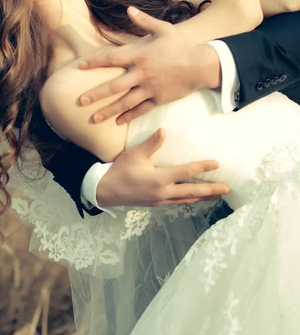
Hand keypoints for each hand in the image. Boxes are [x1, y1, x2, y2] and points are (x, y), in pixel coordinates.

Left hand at [79, 7, 220, 124]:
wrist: (202, 65)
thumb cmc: (181, 45)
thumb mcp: (163, 29)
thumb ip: (144, 21)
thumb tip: (128, 9)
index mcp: (139, 55)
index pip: (111, 59)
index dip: (94, 62)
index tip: (80, 66)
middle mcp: (141, 73)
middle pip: (113, 86)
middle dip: (95, 94)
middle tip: (80, 101)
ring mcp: (149, 88)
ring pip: (125, 102)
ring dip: (108, 111)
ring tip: (94, 118)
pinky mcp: (158, 99)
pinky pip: (140, 110)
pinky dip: (129, 116)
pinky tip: (118, 122)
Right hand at [96, 128, 229, 207]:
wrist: (106, 191)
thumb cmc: (121, 170)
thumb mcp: (135, 154)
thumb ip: (151, 143)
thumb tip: (164, 130)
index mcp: (160, 179)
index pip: (187, 172)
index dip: (203, 167)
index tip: (217, 164)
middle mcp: (164, 192)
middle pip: (193, 192)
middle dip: (211, 190)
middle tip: (227, 189)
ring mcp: (161, 200)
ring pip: (187, 199)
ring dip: (203, 197)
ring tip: (216, 195)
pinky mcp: (157, 203)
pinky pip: (178, 202)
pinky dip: (189, 199)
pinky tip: (193, 198)